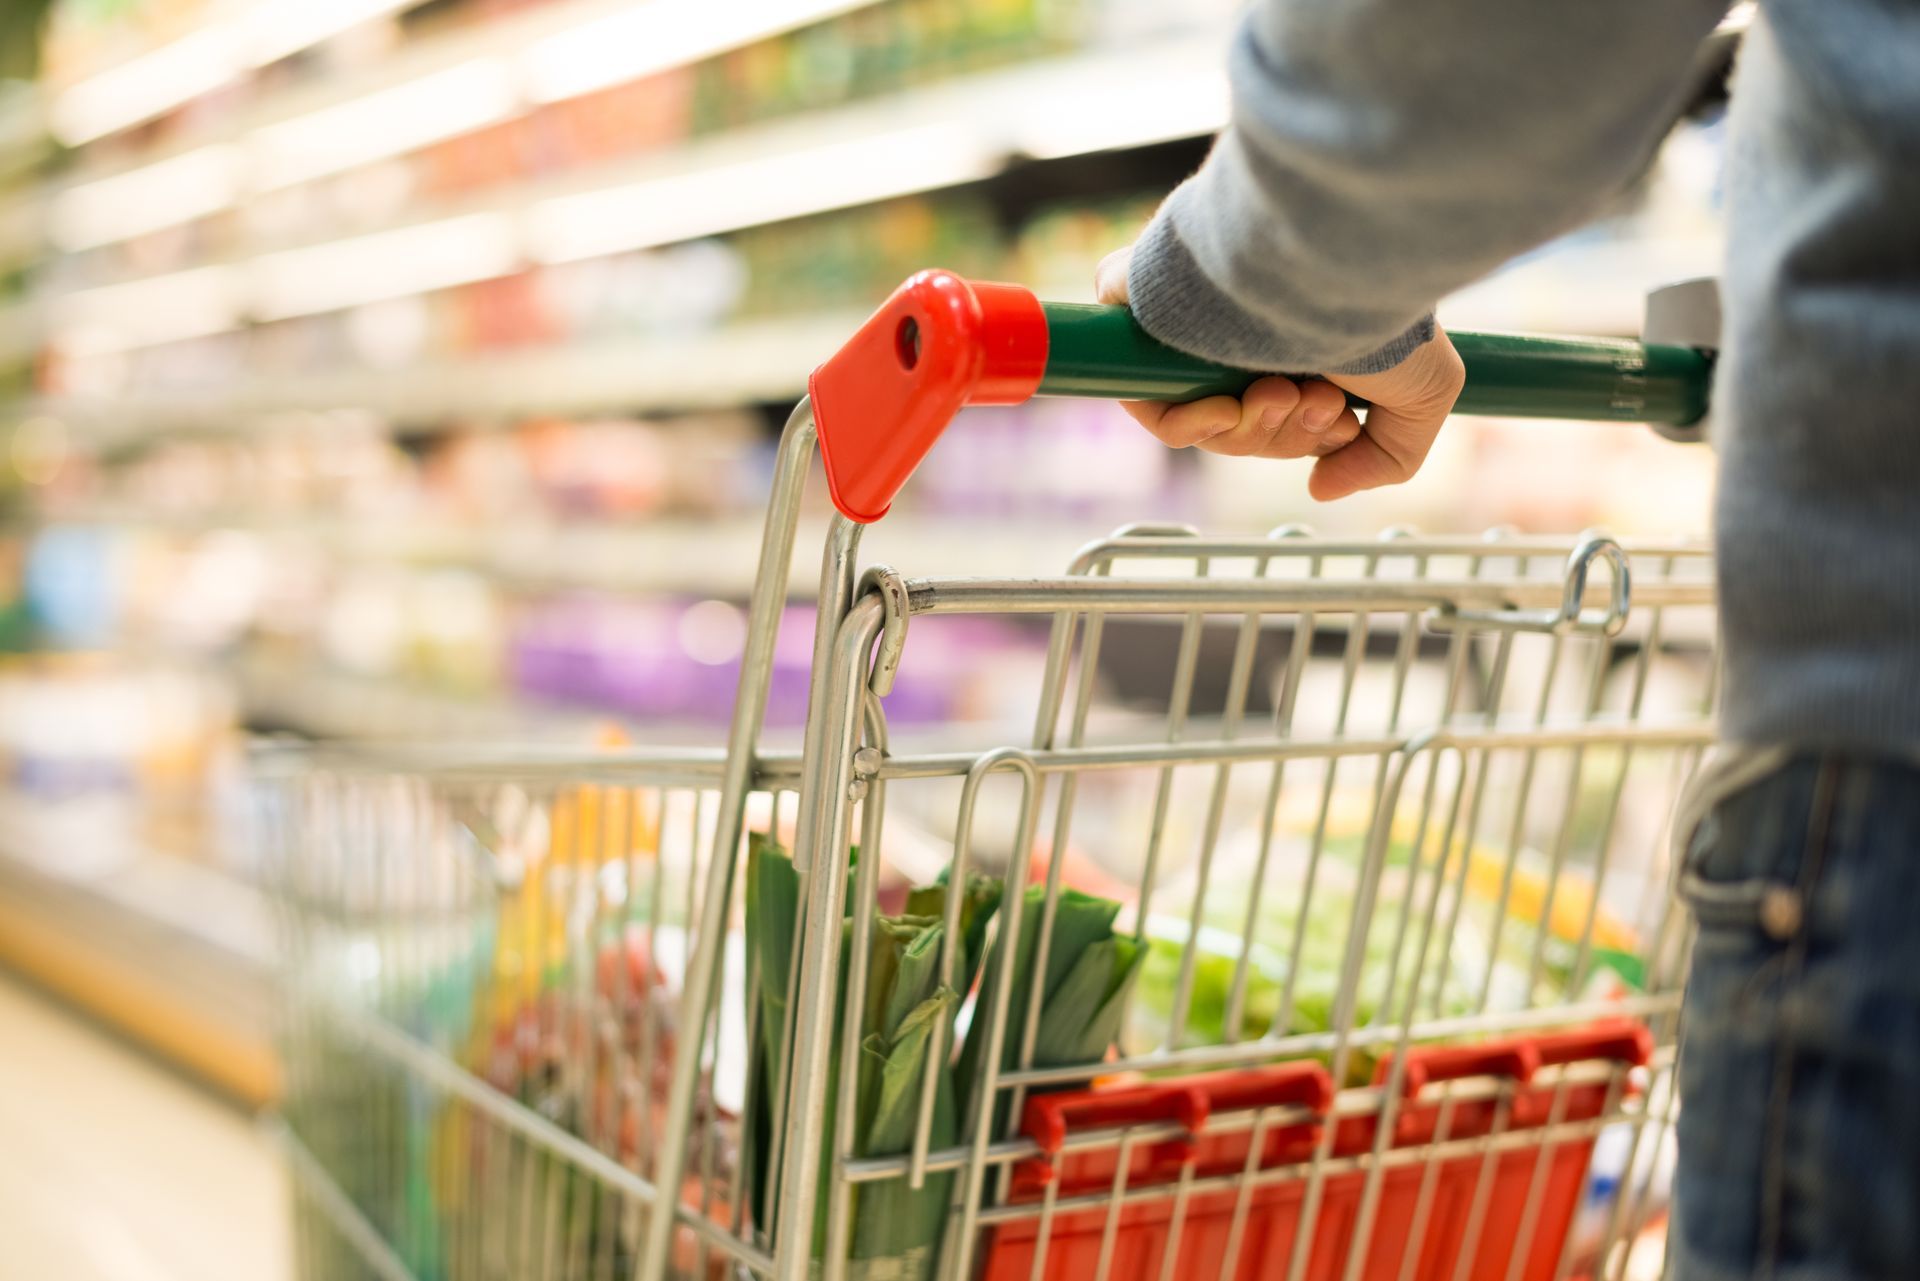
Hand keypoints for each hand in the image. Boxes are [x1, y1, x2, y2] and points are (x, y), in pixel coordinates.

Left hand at [1095, 247, 1464, 500]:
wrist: (1337, 252)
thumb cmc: (1384, 311)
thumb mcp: (1424, 395)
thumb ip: (1386, 456)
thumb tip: (1320, 487)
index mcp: (1297, 339)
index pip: (1278, 418)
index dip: (1303, 438)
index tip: (1339, 423)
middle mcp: (1243, 328)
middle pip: (1240, 429)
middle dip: (1284, 435)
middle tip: (1317, 403)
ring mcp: (1193, 322)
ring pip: (1199, 422)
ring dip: (1248, 430)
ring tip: (1286, 392)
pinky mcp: (1143, 309)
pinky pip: (1146, 398)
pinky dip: (1187, 423)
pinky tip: (1228, 409)